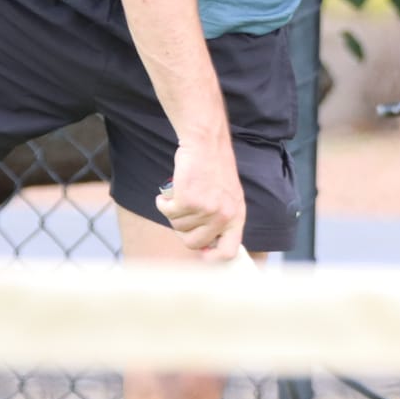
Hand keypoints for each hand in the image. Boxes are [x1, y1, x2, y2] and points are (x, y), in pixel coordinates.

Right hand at [154, 142, 246, 258]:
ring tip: (179, 195)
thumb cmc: (213, 167)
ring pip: (178, 227)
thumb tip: (206, 248)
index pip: (228, 251)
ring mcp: (206, 209)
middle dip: (183, 232)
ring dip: (173, 212)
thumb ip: (221, 219)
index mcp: (236, 216)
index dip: (212, 257)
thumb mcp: (228, 196)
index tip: (200, 252)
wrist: (206, 142)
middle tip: (182, 215)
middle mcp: (223, 215)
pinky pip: (167, 212)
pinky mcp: (188, 200)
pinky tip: (167, 193)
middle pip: (195, 243)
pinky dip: (163, 203)